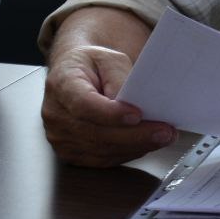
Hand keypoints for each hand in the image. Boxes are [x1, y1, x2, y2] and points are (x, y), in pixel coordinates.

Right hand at [41, 43, 175, 167]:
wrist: (73, 75)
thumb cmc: (92, 65)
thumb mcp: (108, 59)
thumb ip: (119, 78)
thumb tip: (133, 103)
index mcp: (61, 84)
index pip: (83, 104)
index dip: (110, 113)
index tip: (137, 115)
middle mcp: (55, 114)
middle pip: (96, 133)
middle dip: (134, 135)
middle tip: (164, 132)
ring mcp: (60, 137)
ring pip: (101, 150)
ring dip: (135, 147)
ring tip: (163, 138)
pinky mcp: (70, 152)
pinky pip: (101, 159)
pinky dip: (127, 153)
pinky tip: (145, 145)